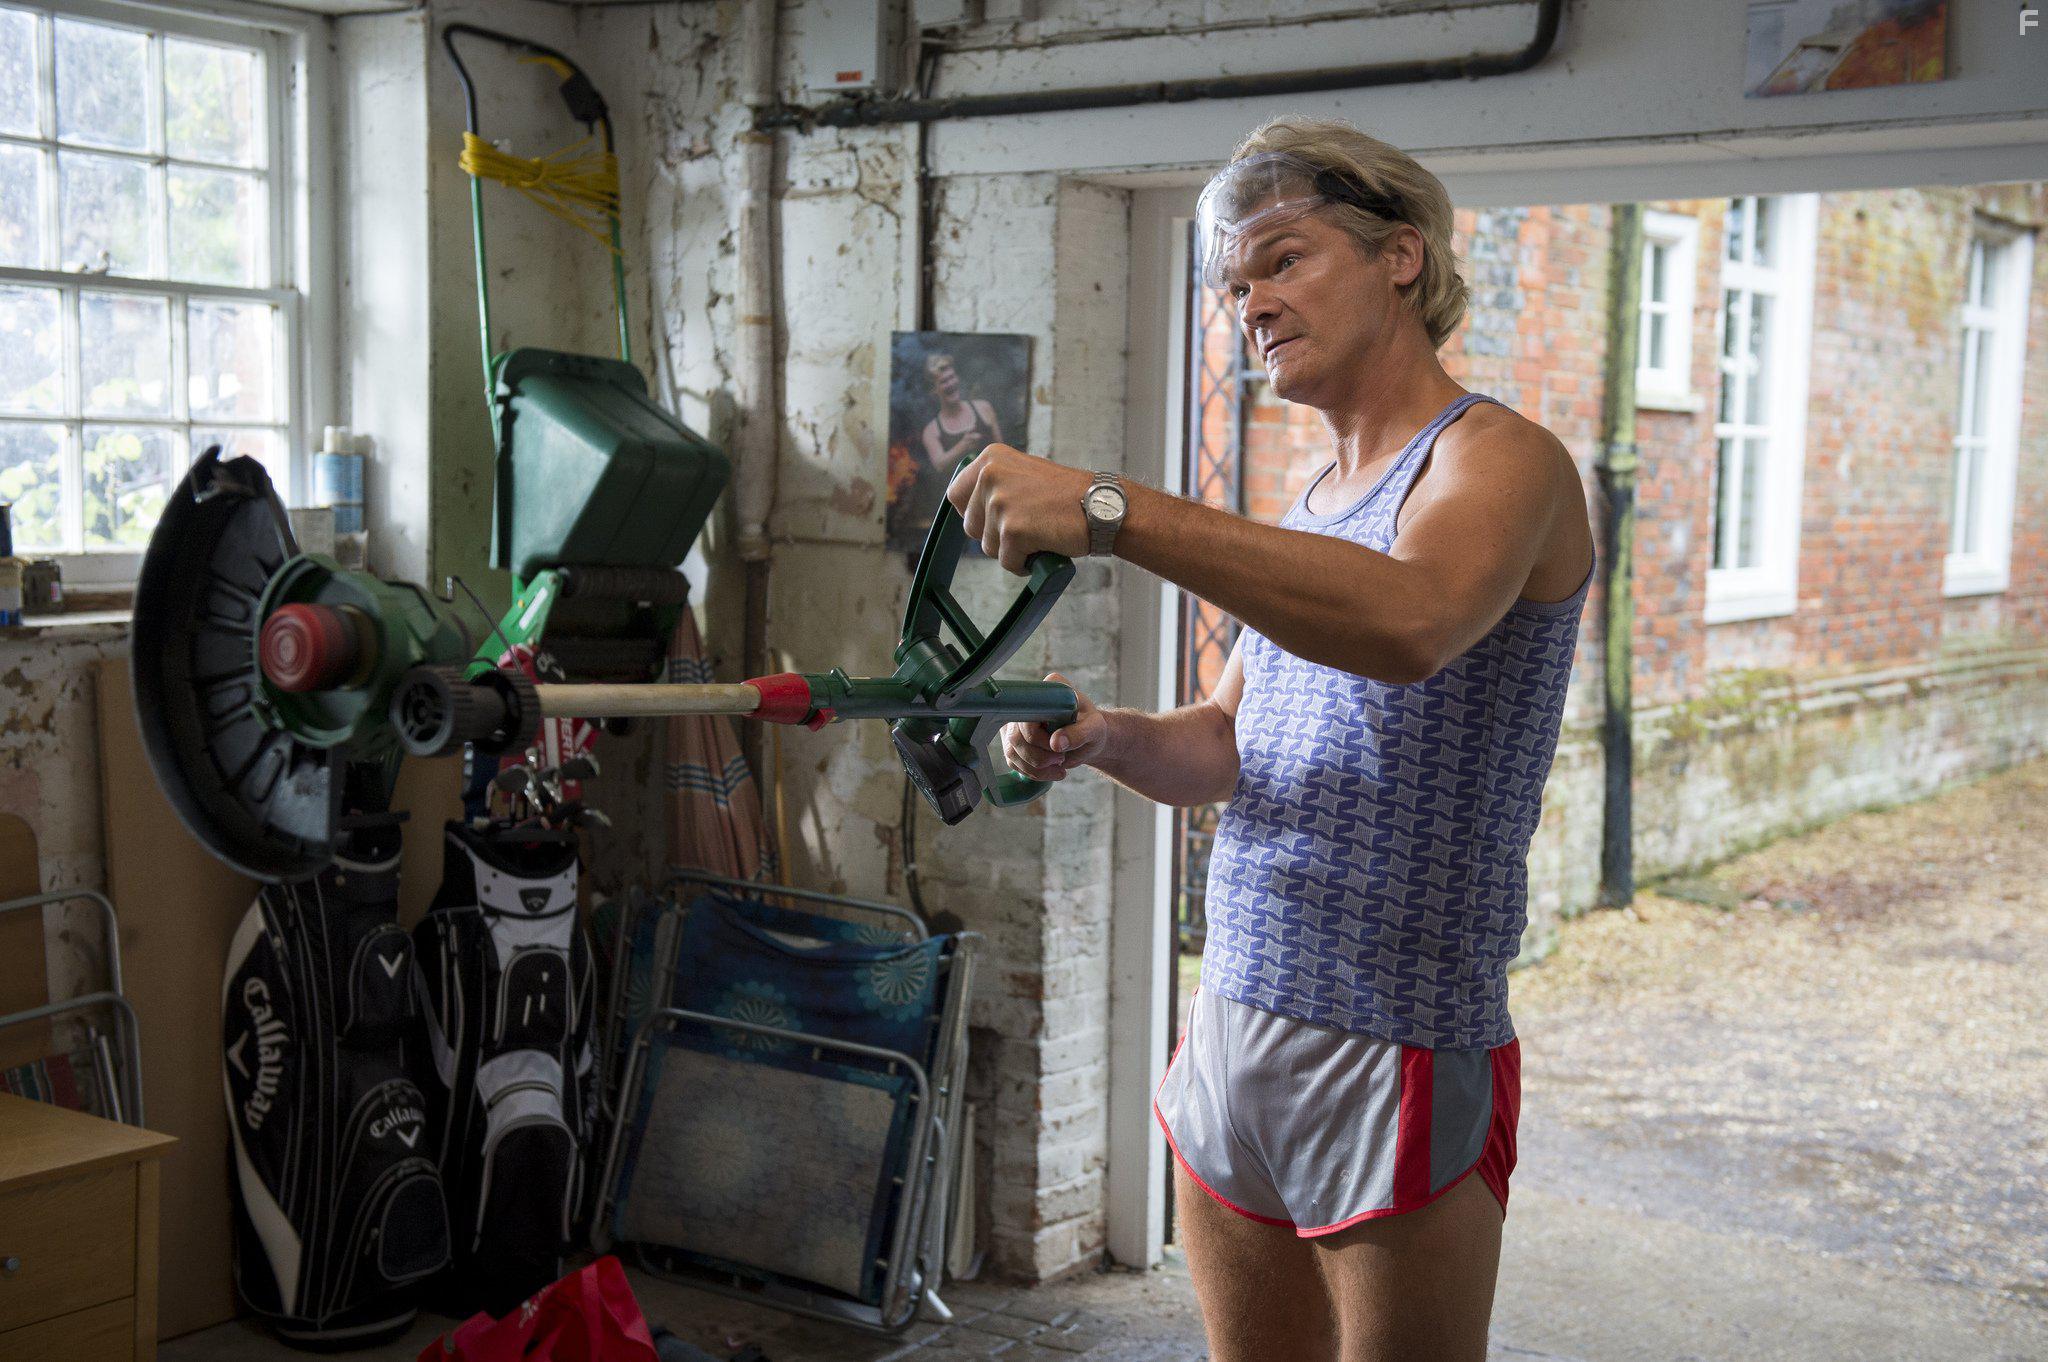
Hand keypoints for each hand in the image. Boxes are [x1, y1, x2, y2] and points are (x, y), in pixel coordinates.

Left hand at [946, 444, 1092, 572]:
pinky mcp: (1012, 530)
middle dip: (995, 534)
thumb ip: (995, 484)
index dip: (975, 513)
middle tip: (1028, 525)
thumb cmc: (1067, 496)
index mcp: (990, 459)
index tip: (994, 518)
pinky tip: (1045, 546)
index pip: (956, 495)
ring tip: (1040, 531)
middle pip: (970, 525)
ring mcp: (1000, 503)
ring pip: (988, 547)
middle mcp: (990, 476)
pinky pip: (1007, 562)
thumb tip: (967, 510)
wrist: (1102, 507)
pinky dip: (1025, 563)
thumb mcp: (1023, 473)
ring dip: (1013, 549)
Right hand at [1001, 673, 1108, 782]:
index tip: (1056, 747)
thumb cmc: (1092, 729)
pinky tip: (1051, 771)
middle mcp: (1027, 703)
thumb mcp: (1095, 729)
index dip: (1037, 734)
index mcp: (1048, 689)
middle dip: (1039, 756)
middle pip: (1017, 734)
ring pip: (1012, 750)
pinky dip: (1032, 772)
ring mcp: (1017, 722)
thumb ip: (1079, 733)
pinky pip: (1013, 761)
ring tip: (1059, 768)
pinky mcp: (1014, 741)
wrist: (1087, 740)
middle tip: (1061, 759)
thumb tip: (1056, 743)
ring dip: (1036, 767)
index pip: (1028, 711)